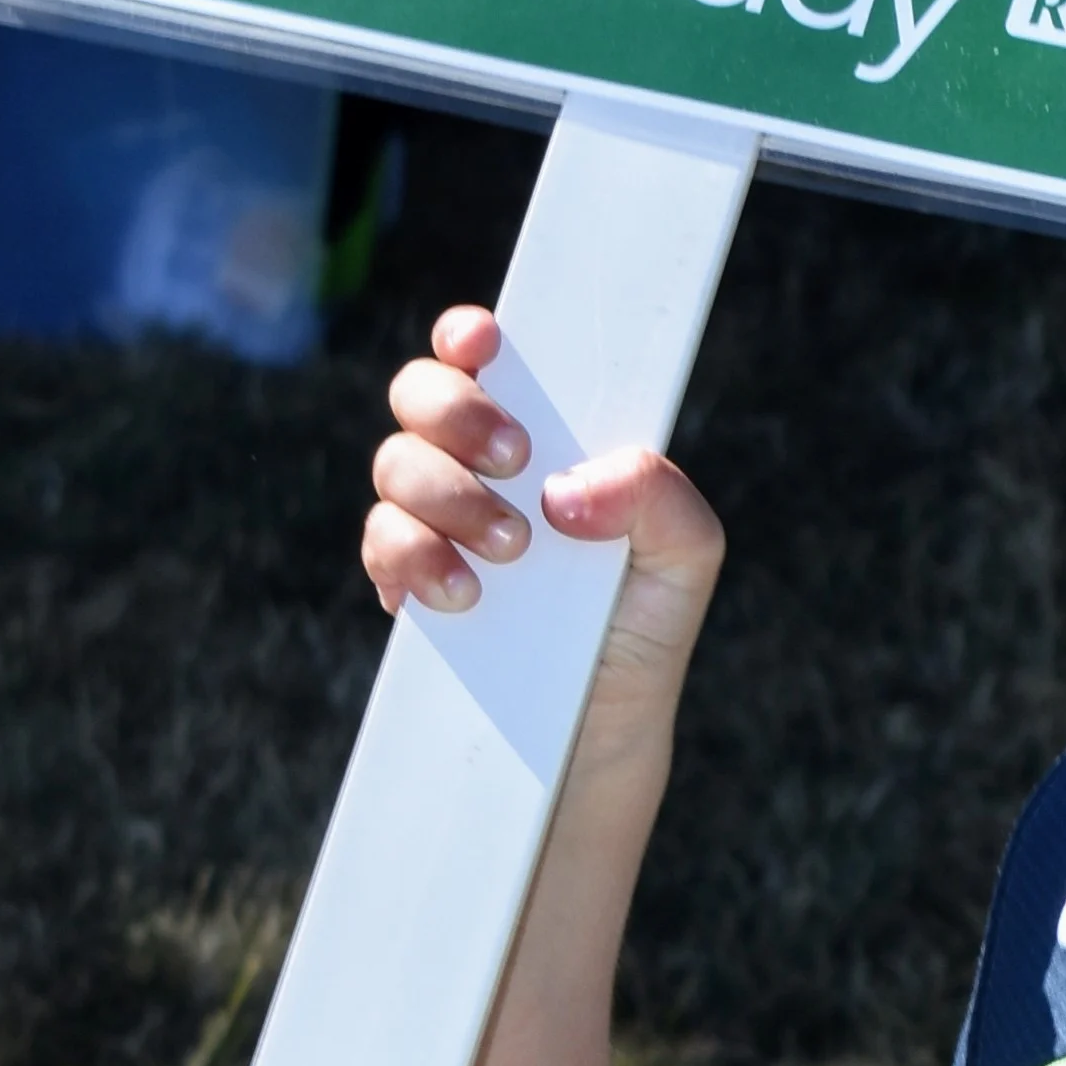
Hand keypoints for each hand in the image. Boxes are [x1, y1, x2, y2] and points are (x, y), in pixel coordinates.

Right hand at [363, 300, 723, 716]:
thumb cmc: (642, 623)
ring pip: (396, 465)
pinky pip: (380, 545)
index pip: (483, 357)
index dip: (468, 335)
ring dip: (448, 496)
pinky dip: (413, 559)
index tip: (483, 343)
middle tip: (515, 461)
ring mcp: (433, 521)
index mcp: (540, 434)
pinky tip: (462, 594)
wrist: (599, 730)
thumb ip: (658, 495)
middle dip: (457, 414)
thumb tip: (566, 491)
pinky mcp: (405, 582)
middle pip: (421, 393)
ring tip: (509, 552)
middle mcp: (476, 466)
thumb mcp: (685, 555)